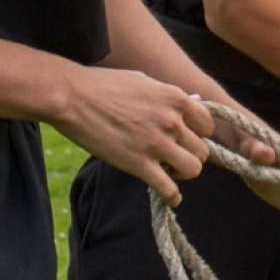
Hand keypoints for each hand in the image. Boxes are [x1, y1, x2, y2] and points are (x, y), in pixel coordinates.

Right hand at [55, 66, 216, 206]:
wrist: (72, 97)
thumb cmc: (105, 85)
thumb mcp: (145, 82)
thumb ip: (171, 96)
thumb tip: (194, 100)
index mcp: (176, 98)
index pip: (207, 124)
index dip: (198, 134)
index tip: (185, 138)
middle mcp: (172, 121)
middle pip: (202, 150)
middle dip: (190, 154)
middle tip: (173, 156)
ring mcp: (156, 143)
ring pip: (193, 169)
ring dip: (183, 173)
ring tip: (169, 171)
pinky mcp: (138, 164)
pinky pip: (168, 189)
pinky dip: (172, 197)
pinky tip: (170, 198)